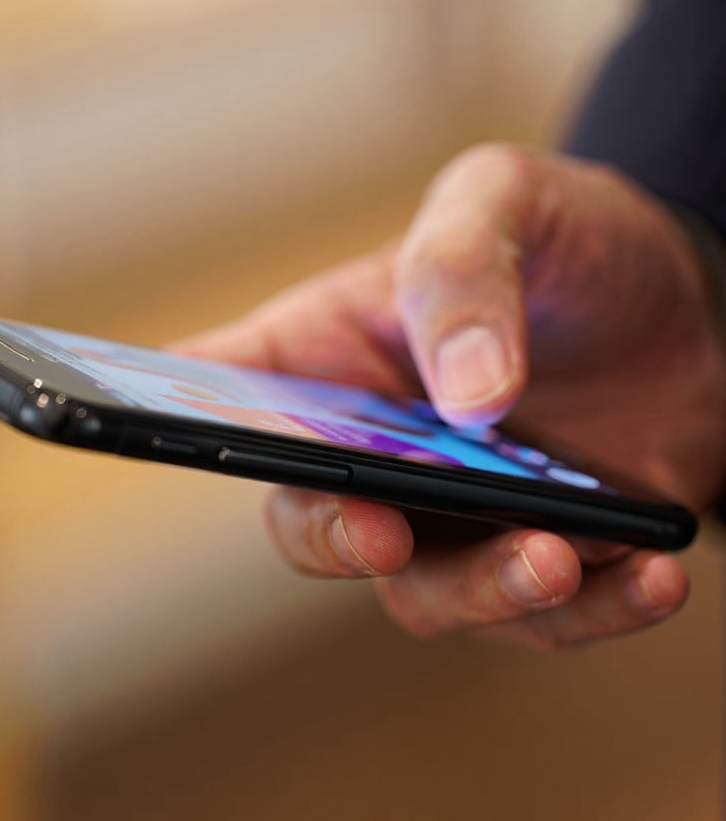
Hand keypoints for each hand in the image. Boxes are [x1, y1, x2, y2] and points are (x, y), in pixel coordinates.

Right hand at [182, 146, 725, 648]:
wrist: (695, 306)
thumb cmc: (571, 242)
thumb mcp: (510, 201)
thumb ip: (465, 270)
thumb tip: (468, 405)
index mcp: (334, 358)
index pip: (227, 394)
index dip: (175, 423)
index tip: (149, 432)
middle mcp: (376, 452)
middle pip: (311, 526)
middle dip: (339, 540)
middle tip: (384, 535)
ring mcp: (455, 517)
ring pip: (430, 596)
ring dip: (488, 590)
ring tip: (560, 554)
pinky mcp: (539, 559)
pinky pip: (546, 619)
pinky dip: (599, 609)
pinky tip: (651, 572)